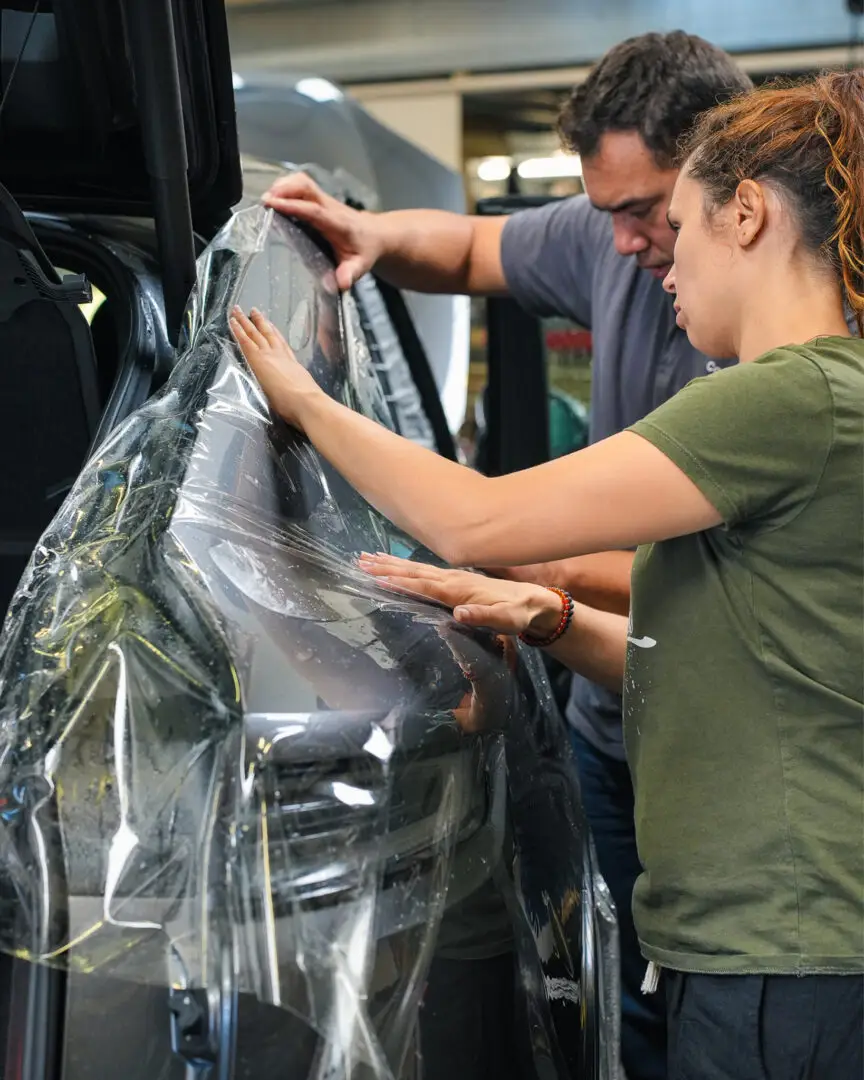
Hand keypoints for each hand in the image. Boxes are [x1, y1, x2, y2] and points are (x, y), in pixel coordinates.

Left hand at [229, 307, 323, 429]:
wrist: (306, 401)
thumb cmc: (305, 403)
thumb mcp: (301, 392)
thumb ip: (293, 390)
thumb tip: (292, 396)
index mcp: (292, 364)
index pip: (282, 345)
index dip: (275, 334)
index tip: (271, 325)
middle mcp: (281, 356)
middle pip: (267, 334)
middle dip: (260, 322)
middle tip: (253, 311)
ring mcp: (269, 355)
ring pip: (254, 333)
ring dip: (246, 321)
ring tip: (238, 311)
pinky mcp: (257, 359)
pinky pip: (245, 341)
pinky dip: (238, 330)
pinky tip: (232, 322)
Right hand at [263, 172, 383, 289]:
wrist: (374, 235)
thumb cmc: (364, 251)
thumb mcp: (360, 266)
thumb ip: (349, 274)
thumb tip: (340, 284)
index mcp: (338, 223)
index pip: (313, 210)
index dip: (292, 205)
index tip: (272, 204)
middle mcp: (330, 207)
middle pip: (307, 187)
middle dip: (284, 189)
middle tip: (265, 201)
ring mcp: (324, 200)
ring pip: (303, 182)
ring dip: (284, 186)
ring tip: (267, 199)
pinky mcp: (319, 198)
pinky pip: (302, 185)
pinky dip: (286, 187)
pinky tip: (276, 198)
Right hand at [357, 552, 563, 637]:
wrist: (536, 602)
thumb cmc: (520, 615)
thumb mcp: (508, 620)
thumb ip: (484, 617)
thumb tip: (459, 614)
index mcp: (460, 590)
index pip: (425, 585)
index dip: (401, 582)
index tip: (377, 577)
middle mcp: (454, 579)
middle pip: (414, 571)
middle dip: (387, 566)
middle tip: (360, 561)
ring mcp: (454, 577)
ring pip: (416, 568)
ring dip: (391, 563)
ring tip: (367, 558)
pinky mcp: (455, 580)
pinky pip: (424, 571)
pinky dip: (405, 566)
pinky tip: (395, 566)